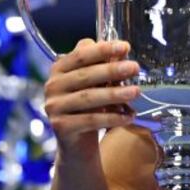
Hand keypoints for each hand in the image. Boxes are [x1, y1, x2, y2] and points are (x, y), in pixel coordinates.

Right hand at [44, 39, 139, 158]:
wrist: (77, 143)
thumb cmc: (90, 106)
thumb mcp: (97, 83)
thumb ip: (105, 66)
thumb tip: (123, 51)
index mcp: (60, 69)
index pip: (81, 55)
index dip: (103, 49)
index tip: (125, 46)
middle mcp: (53, 86)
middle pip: (85, 75)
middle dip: (112, 70)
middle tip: (135, 67)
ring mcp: (54, 107)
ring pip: (88, 97)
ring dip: (114, 94)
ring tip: (136, 92)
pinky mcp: (60, 126)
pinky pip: (90, 120)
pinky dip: (112, 118)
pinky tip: (129, 116)